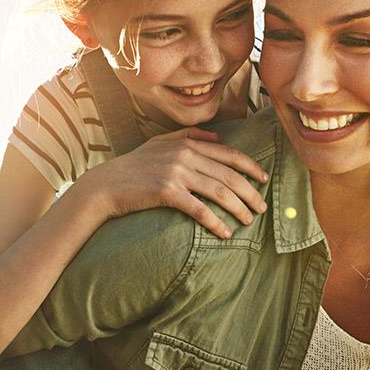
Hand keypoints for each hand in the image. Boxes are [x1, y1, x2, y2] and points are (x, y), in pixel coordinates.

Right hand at [80, 127, 267, 237]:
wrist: (105, 185)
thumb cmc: (133, 166)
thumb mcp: (159, 142)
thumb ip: (188, 135)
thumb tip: (216, 137)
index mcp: (187, 143)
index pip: (229, 154)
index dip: (251, 166)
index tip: (264, 179)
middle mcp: (185, 155)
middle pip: (229, 175)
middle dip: (250, 192)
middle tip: (262, 207)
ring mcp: (176, 173)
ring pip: (219, 191)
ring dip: (239, 208)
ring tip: (248, 221)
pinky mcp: (167, 192)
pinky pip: (199, 209)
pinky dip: (216, 222)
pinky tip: (225, 233)